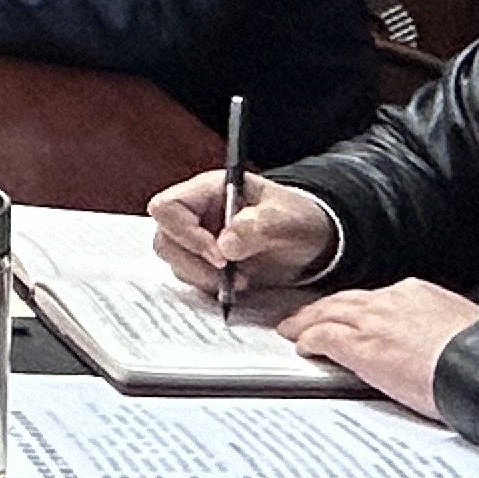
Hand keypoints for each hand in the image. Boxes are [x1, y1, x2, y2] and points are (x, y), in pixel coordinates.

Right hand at [144, 168, 336, 294]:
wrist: (313, 241)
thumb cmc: (298, 219)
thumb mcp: (286, 219)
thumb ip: (257, 226)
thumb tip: (224, 246)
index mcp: (209, 190)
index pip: (168, 208)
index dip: (185, 233)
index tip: (219, 256)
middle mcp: (197, 213)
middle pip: (165, 238)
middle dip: (193, 262)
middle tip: (228, 274)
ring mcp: (198, 238)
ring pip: (175, 260)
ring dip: (202, 277)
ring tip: (240, 281)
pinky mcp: (205, 262)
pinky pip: (190, 277)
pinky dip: (209, 286)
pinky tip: (237, 285)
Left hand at [283, 278, 478, 417]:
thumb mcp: (464, 330)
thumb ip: (442, 330)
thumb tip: (444, 343)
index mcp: (420, 295)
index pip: (378, 298)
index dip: (359, 307)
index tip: (353, 314)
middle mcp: (392, 301)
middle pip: (347, 300)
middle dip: (325, 308)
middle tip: (308, 316)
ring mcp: (373, 322)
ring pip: (329, 313)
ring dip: (308, 321)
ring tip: (294, 329)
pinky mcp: (362, 347)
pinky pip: (324, 336)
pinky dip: (310, 338)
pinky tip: (303, 346)